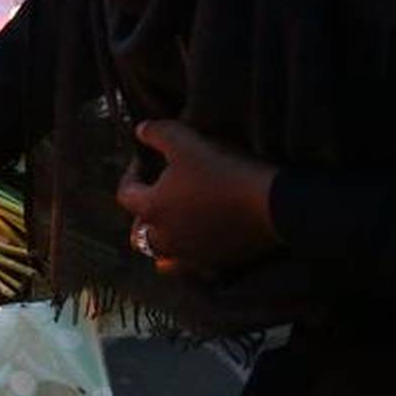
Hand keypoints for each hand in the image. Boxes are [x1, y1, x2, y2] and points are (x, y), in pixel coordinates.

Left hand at [113, 119, 280, 274]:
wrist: (270, 204)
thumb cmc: (224, 171)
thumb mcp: (186, 141)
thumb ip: (157, 133)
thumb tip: (139, 131)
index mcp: (152, 209)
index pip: (125, 194)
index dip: (131, 174)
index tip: (144, 160)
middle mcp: (164, 238)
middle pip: (139, 231)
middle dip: (144, 213)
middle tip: (159, 194)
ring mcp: (188, 255)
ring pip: (161, 253)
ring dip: (162, 237)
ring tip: (176, 220)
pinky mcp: (212, 264)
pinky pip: (189, 265)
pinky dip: (187, 254)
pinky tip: (198, 239)